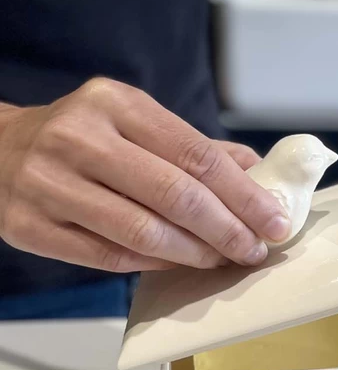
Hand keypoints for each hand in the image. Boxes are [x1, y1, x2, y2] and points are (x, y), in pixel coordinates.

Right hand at [0, 78, 289, 272]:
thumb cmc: (81, 136)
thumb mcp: (134, 121)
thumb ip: (193, 147)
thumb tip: (258, 175)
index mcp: (114, 103)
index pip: (195, 153)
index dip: (243, 193)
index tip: (275, 219)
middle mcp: (78, 138)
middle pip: (174, 194)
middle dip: (227, 229)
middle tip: (255, 249)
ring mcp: (48, 184)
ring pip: (142, 232)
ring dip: (194, 253)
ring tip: (221, 259)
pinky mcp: (30, 227)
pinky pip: (108, 257)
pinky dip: (153, 265)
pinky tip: (178, 264)